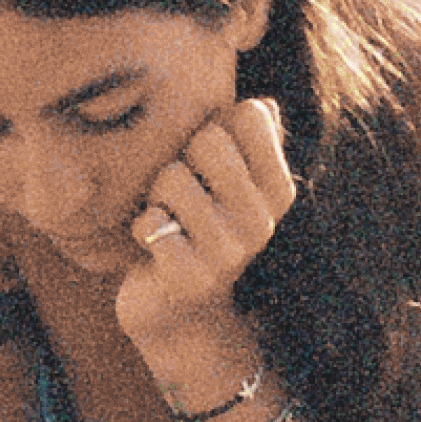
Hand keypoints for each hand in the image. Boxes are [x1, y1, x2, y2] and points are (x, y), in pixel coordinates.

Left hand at [112, 92, 297, 372]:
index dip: (217, 124)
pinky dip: (142, 229)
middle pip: (208, 138)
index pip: (252, 114)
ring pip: (172, 177)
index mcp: (278, 190)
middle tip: (181, 194)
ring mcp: (228, 250)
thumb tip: (266, 105)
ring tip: (168, 220)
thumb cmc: (200, 233)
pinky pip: (149, 222)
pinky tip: (155, 248)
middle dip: (181, 157)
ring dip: (156, 196)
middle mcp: (261, 220)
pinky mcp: (190, 276)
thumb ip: (251, 144)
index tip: (210, 159)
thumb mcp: (234, 190)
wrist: (181, 316)